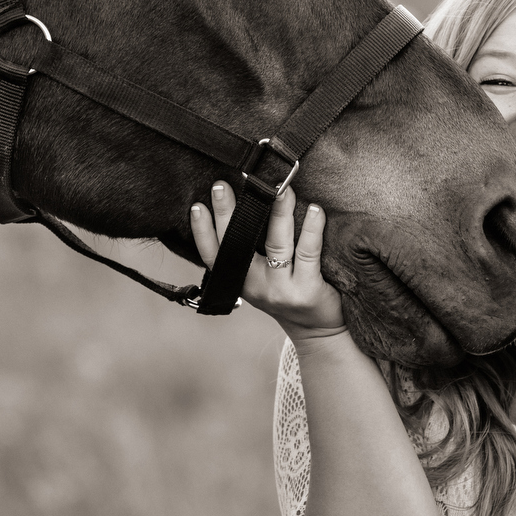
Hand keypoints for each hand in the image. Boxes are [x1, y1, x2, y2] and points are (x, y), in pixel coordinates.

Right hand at [190, 181, 345, 339]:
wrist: (319, 330)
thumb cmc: (291, 293)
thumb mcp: (263, 278)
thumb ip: (252, 251)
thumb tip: (247, 205)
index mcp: (241, 281)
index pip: (214, 256)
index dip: (202, 232)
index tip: (196, 206)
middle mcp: (258, 286)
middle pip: (241, 244)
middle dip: (229, 213)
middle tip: (222, 185)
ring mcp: (282, 289)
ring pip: (278, 244)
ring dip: (278, 212)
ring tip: (280, 188)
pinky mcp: (308, 290)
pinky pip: (309, 252)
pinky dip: (312, 228)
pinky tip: (315, 209)